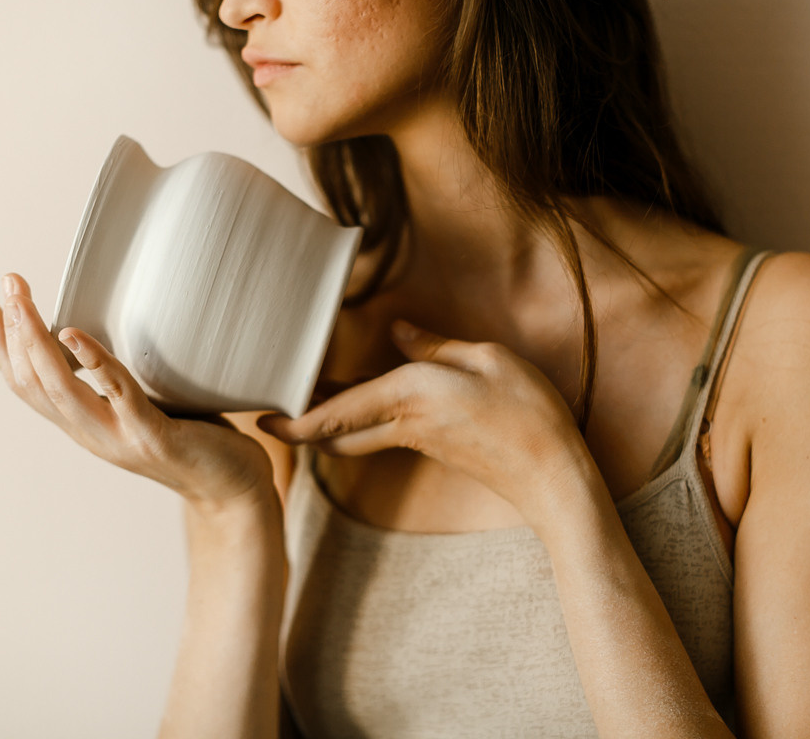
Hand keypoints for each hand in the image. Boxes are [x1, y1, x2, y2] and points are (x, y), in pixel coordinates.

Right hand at [0, 273, 276, 512]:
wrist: (235, 492)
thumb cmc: (198, 442)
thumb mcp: (146, 407)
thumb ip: (120, 382)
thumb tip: (106, 333)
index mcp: (86, 425)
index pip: (28, 386)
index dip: (1, 347)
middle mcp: (92, 434)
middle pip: (34, 382)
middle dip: (12, 331)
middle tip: (5, 283)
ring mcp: (119, 438)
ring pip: (61, 388)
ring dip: (36, 340)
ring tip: (24, 300)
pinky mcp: (152, 437)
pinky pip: (117, 394)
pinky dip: (92, 361)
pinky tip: (73, 332)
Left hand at [257, 320, 592, 522]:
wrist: (550, 475)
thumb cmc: (527, 413)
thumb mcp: (488, 358)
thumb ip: (436, 345)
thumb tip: (398, 333)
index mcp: (409, 395)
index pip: (334, 413)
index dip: (291, 421)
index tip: (260, 420)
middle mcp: (403, 421)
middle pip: (333, 434)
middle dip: (299, 427)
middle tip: (272, 410)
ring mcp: (416, 440)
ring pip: (354, 435)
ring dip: (327, 422)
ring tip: (307, 395)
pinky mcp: (432, 447)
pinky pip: (381, 433)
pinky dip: (360, 420)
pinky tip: (360, 398)